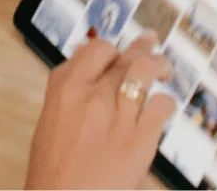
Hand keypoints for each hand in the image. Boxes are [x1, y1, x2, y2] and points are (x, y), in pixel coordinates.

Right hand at [26, 34, 175, 189]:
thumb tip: (84, 52)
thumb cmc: (53, 172)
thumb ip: (69, 85)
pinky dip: (165, 104)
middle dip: (143, 47)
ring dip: (159, 65)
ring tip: (164, 70)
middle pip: (126, 56)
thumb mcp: (51, 121)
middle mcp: (92, 95)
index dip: (113, 50)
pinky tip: (161, 109)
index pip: (97, 48)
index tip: (119, 54)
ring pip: (146, 69)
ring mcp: (117, 115)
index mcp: (65, 88)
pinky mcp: (140, 138)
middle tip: (151, 44)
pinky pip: (162, 105)